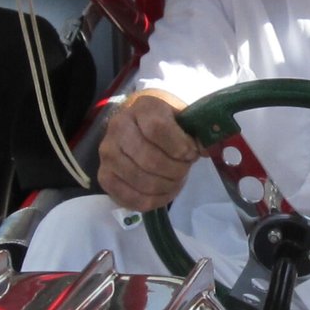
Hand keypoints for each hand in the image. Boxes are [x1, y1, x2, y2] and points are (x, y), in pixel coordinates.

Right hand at [99, 92, 200, 211]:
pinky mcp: (104, 176)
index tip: (192, 153)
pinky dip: (152, 201)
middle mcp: (118, 127)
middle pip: (150, 159)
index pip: (157, 129)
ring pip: (142, 181)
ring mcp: (107, 153)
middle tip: (184, 169)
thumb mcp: (184, 118)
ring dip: (166, 187)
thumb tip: (205, 150)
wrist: (141, 126)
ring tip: (175, 180)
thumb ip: (196, 132)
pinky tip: (163, 193)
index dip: (179, 147)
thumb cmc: (168, 123)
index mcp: (142, 108)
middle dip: (176, 171)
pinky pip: (130, 198)